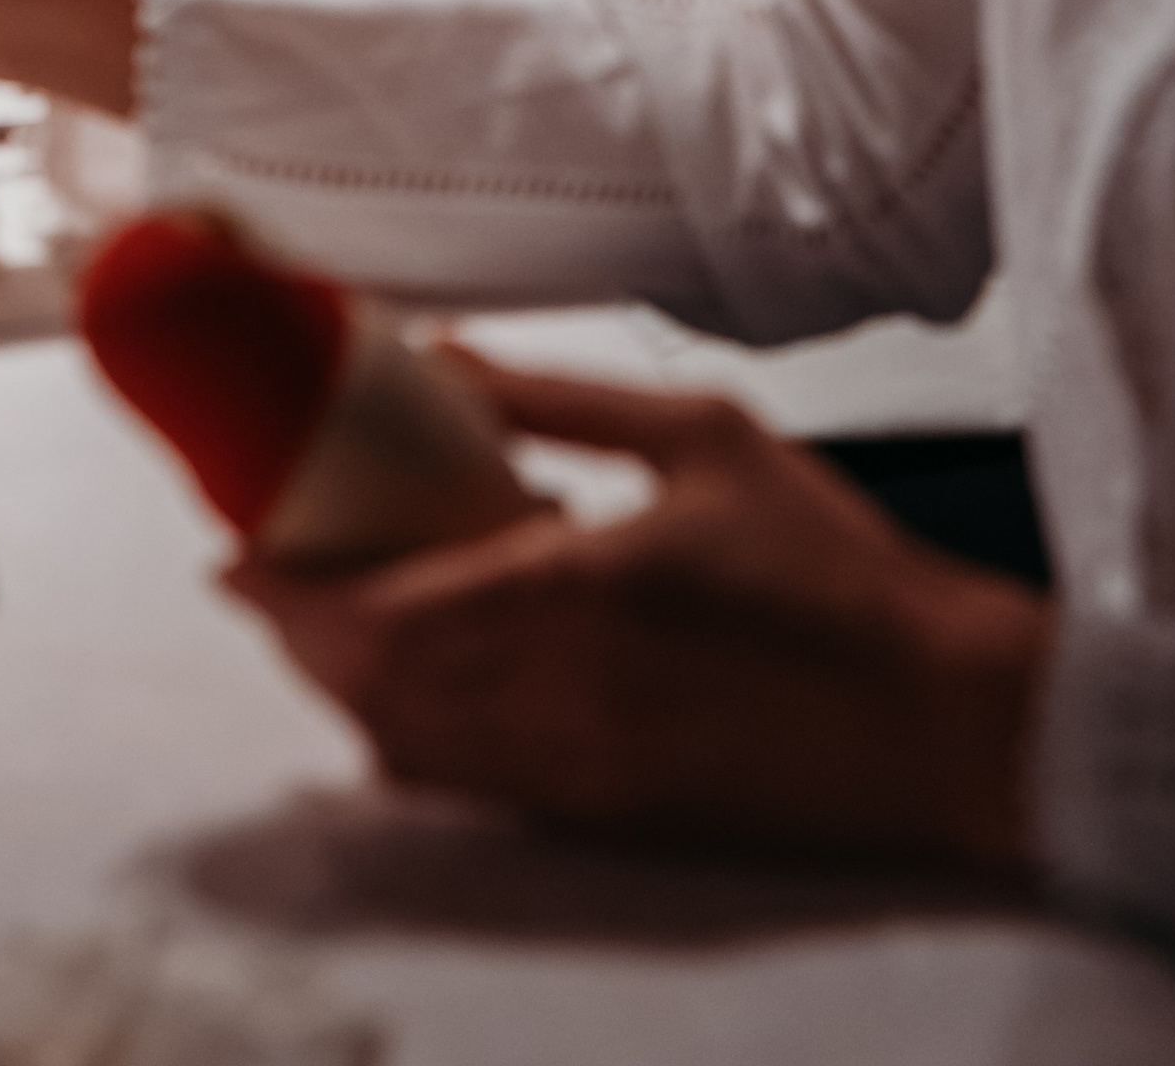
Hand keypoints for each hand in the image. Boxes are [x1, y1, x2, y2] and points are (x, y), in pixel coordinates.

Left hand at [234, 359, 1046, 869]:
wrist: (944, 721)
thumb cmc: (833, 572)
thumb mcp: (701, 435)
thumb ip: (562, 398)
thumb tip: (451, 359)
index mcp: (572, 596)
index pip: (379, 613)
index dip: (284, 592)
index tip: (231, 551)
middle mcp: (559, 699)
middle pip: (369, 692)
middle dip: (296, 636)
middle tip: (266, 572)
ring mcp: (583, 773)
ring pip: (411, 752)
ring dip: (349, 690)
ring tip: (335, 616)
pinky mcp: (614, 816)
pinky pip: (475, 788)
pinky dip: (422, 740)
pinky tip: (435, 681)